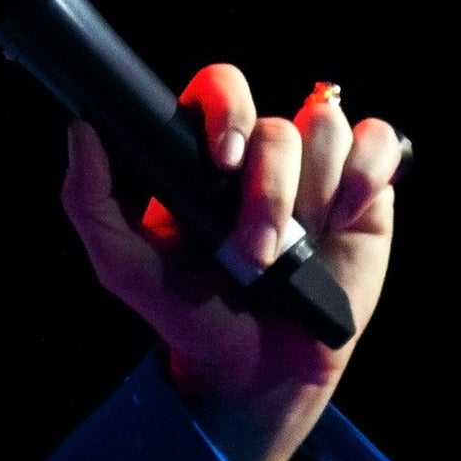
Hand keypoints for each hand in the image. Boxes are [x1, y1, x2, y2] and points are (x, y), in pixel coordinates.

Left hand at [59, 68, 402, 460]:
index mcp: (205, 153)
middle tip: (255, 246)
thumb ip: (90, 201)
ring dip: (312, 195)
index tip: (222, 161)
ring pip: (325, 129)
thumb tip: (81, 132)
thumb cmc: (190, 312)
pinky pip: (379, 142)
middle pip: (277, 122)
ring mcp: (316, 170)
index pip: (220, 89)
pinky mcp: (365, 192)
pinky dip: (366, 174)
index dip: (227, 111)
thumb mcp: (124, 266)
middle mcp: (262, 154)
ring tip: (295, 252)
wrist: (253, 371)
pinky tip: (344, 218)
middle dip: (268, 185)